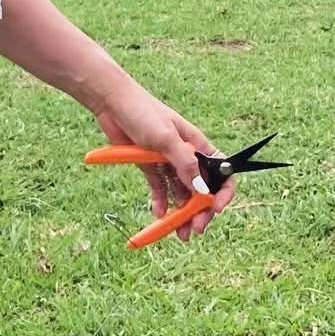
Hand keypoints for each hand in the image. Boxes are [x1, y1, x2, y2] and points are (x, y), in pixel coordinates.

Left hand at [93, 82, 235, 241]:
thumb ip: (184, 164)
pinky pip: (159, 188)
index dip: (222, 193)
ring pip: (180, 193)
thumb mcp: (166, 139)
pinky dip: (160, 202)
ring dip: (181, 213)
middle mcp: (186, 155)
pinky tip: (158, 215)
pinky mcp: (149, 165)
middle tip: (194, 230)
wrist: (111, 104)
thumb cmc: (143, 112)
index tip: (215, 209)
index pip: (221, 173)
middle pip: (201, 189)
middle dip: (200, 210)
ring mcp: (167, 162)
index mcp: (198, 146)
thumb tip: (202, 190)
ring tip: (177, 232)